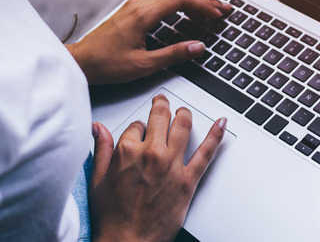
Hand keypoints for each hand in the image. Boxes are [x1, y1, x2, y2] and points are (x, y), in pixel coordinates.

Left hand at [67, 0, 231, 84]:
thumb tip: (198, 47)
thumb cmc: (106, 64)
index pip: (181, 1)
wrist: (81, 62)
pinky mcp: (129, 11)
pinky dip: (174, 2)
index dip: (204, 6)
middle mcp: (138, 5)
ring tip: (204, 10)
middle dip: (202, 1)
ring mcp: (132, 6)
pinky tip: (180, 12)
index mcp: (143, 14)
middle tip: (220, 10)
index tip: (219, 14)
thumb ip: (174, 54)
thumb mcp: (144, 65)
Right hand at [90, 95, 226, 241]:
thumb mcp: (97, 179)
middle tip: (163, 101)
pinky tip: (221, 124)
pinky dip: (216, 135)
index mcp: (126, 151)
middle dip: (161, 105)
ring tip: (184, 111)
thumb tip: (97, 128)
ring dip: (184, 114)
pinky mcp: (188, 180)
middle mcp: (150, 154)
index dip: (137, 127)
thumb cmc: (112, 217)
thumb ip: (100, 149)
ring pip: (183, 126)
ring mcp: (171, 165)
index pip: (135, 125)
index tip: (138, 132)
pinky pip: (206, 152)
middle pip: (160, 117)